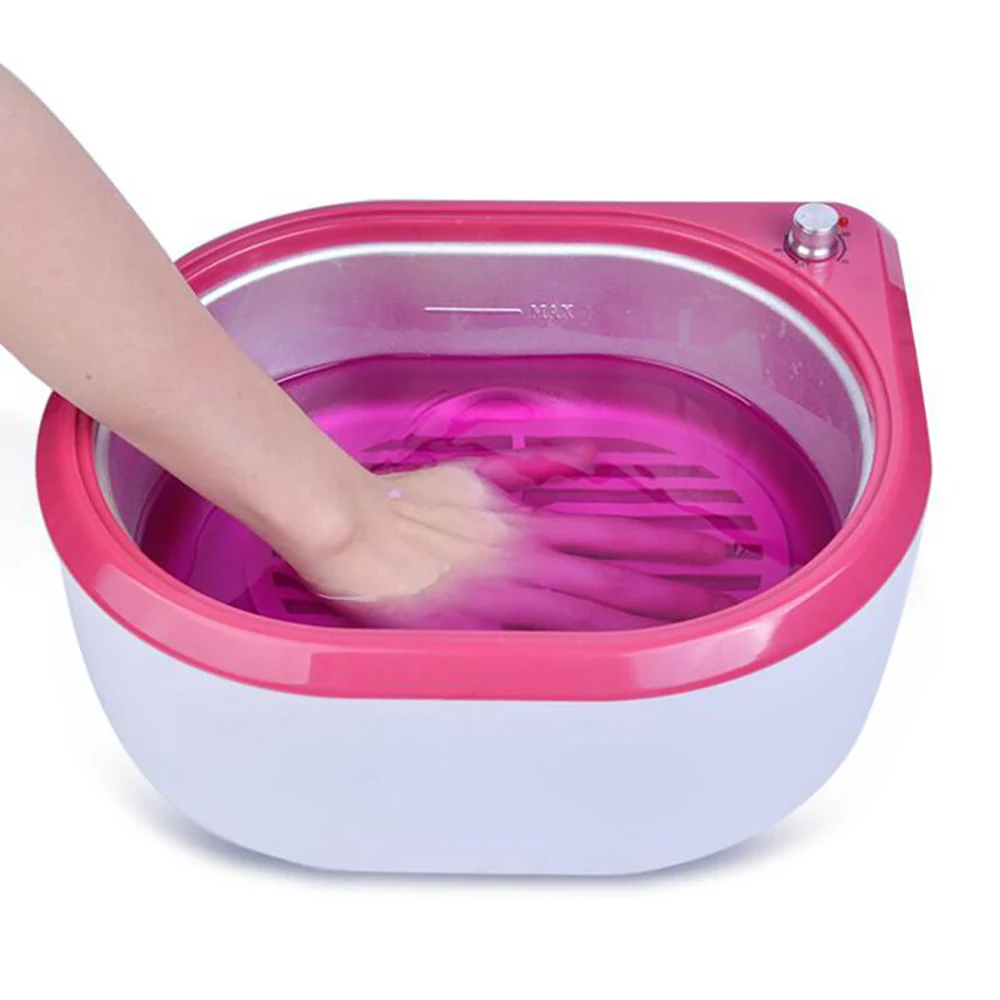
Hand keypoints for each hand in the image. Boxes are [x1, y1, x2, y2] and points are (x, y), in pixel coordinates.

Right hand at [283, 448, 734, 630]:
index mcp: (530, 525)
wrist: (357, 530)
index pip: (615, 532)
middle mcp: (529, 561)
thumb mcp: (480, 471)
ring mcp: (507, 598)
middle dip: (675, 587)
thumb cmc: (410, 502)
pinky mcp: (478, 630)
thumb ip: (538, 467)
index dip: (668, 540)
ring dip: (643, 620)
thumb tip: (590, 457)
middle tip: (724, 597)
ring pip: (589, 614)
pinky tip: (611, 667)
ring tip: (691, 629)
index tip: (710, 545)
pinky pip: (537, 644)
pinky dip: (576, 654)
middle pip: (616, 577)